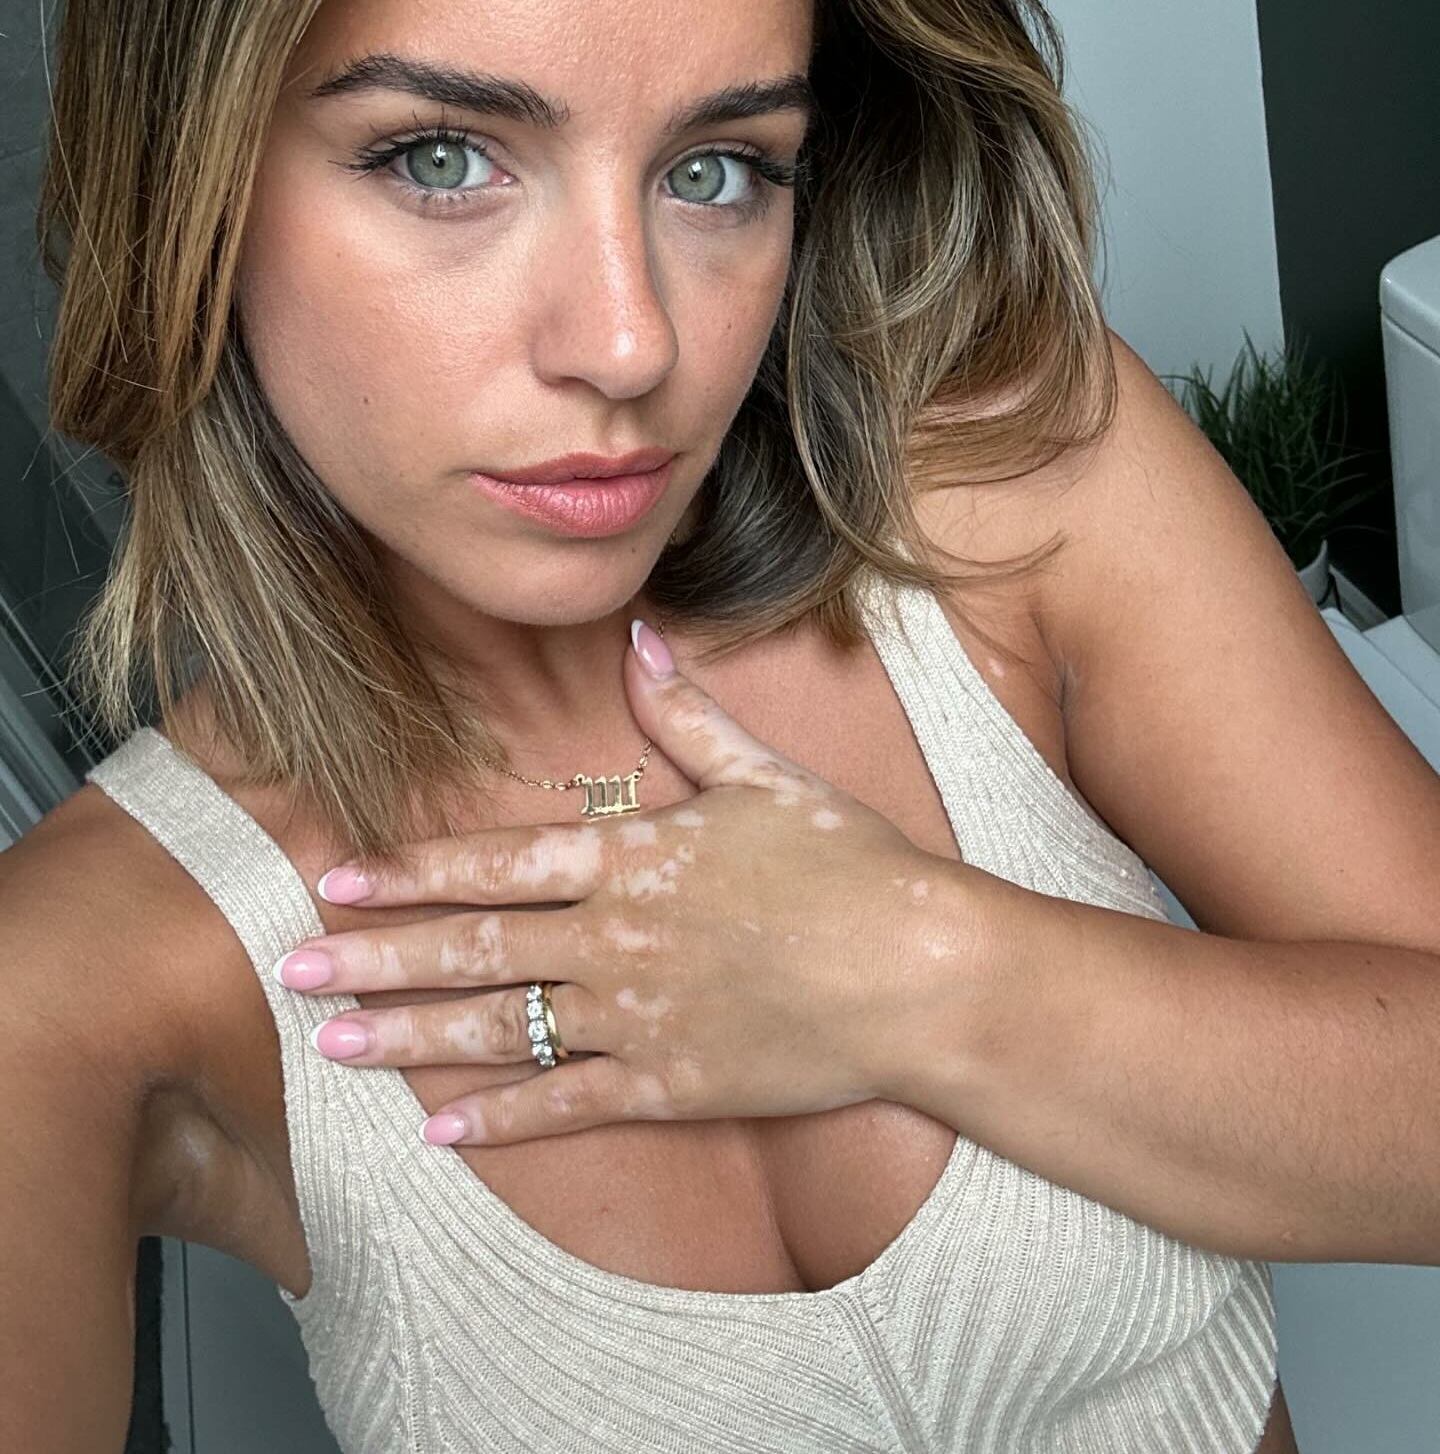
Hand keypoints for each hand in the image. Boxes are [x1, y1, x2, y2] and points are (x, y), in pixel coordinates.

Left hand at [276, 620, 974, 1144]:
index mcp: (631, 857)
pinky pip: (567, 1105)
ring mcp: (637, 1016)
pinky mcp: (670, 1083)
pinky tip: (441, 1134)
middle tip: (294, 975)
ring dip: (411, 1039)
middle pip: (473, 949)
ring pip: (501, 1028)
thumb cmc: (851, 865)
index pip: (494, 865)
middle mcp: (615, 937)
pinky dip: (501, 1120)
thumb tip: (642, 638)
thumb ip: (690, 715)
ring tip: (336, 1051)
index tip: (338, 882)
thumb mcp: (768, 775)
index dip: (409, 873)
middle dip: (376, 961)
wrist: (922, 972)